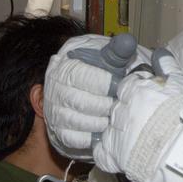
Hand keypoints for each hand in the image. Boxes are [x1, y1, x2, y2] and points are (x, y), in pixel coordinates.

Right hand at [45, 35, 138, 159]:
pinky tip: (102, 131)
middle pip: (78, 101)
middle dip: (104, 105)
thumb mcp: (107, 58)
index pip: (80, 75)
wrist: (85, 92)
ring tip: (113, 117)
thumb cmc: (99, 73)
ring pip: (76, 121)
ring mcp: (54, 112)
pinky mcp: (59, 132)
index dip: (102, 82)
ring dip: (100, 122)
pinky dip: (91, 138)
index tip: (119, 86)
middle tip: (118, 105)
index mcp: (64, 67)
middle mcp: (54, 89)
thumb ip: (117, 50)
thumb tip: (128, 42)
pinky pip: (73, 139)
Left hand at [97, 65, 182, 181]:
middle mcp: (120, 110)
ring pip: (109, 128)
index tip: (147, 101)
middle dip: (127, 112)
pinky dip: (109, 154)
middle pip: (117, 106)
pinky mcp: (112, 156)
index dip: (136, 93)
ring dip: (119, 132)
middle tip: (145, 122)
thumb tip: (158, 52)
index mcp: (134, 90)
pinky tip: (122, 154)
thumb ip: (168, 67)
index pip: (126, 86)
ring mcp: (114, 133)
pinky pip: (102, 153)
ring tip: (137, 140)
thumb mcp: (182, 85)